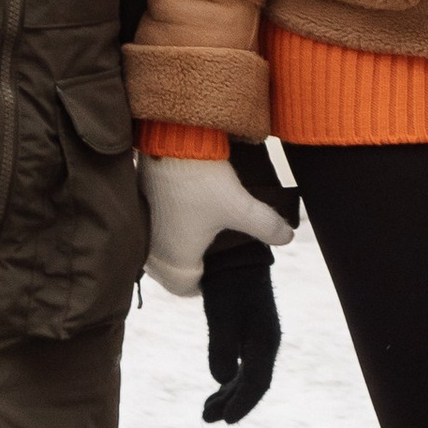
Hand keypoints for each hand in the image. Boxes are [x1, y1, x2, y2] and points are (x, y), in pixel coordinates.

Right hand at [139, 149, 296, 300]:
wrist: (169, 139)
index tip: (222, 270)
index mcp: (174, 259)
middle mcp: (153, 248)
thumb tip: (287, 237)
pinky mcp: (140, 204)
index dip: (206, 283)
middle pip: (173, 270)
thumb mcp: (240, 205)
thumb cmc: (200, 179)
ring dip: (179, 244)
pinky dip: (169, 224)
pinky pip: (154, 226)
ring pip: (162, 247)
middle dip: (193, 265)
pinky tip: (186, 209)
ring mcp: (144, 226)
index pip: (186, 288)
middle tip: (216, 252)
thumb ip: (266, 224)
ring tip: (205, 230)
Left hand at [199, 233, 279, 422]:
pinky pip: (242, 363)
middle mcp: (266, 342)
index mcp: (265, 340)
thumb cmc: (228, 283)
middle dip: (232, 403)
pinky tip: (217, 385)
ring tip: (206, 411)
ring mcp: (258, 336)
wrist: (235, 255)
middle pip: (253, 383)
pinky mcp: (249, 330)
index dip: (242, 404)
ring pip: (247, 375)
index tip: (225, 422)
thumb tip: (222, 379)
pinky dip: (229, 379)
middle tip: (208, 418)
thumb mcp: (222, 312)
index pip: (258, 383)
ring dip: (228, 394)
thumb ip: (222, 345)